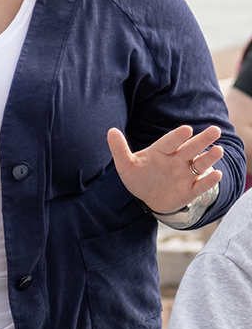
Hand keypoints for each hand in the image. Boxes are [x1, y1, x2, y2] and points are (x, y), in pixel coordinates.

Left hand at [107, 124, 223, 214]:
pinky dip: (209, 181)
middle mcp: (177, 160)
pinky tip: (217, 175)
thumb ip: (119, 149)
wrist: (148, 199)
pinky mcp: (190, 190)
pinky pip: (201, 185)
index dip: (178, 136)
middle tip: (215, 130)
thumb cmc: (138, 177)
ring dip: (209, 158)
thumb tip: (111, 131)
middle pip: (191, 148)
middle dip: (203, 140)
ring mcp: (185, 174)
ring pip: (200, 164)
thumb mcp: (126, 165)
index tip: (187, 129)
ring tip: (218, 150)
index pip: (170, 142)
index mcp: (161, 151)